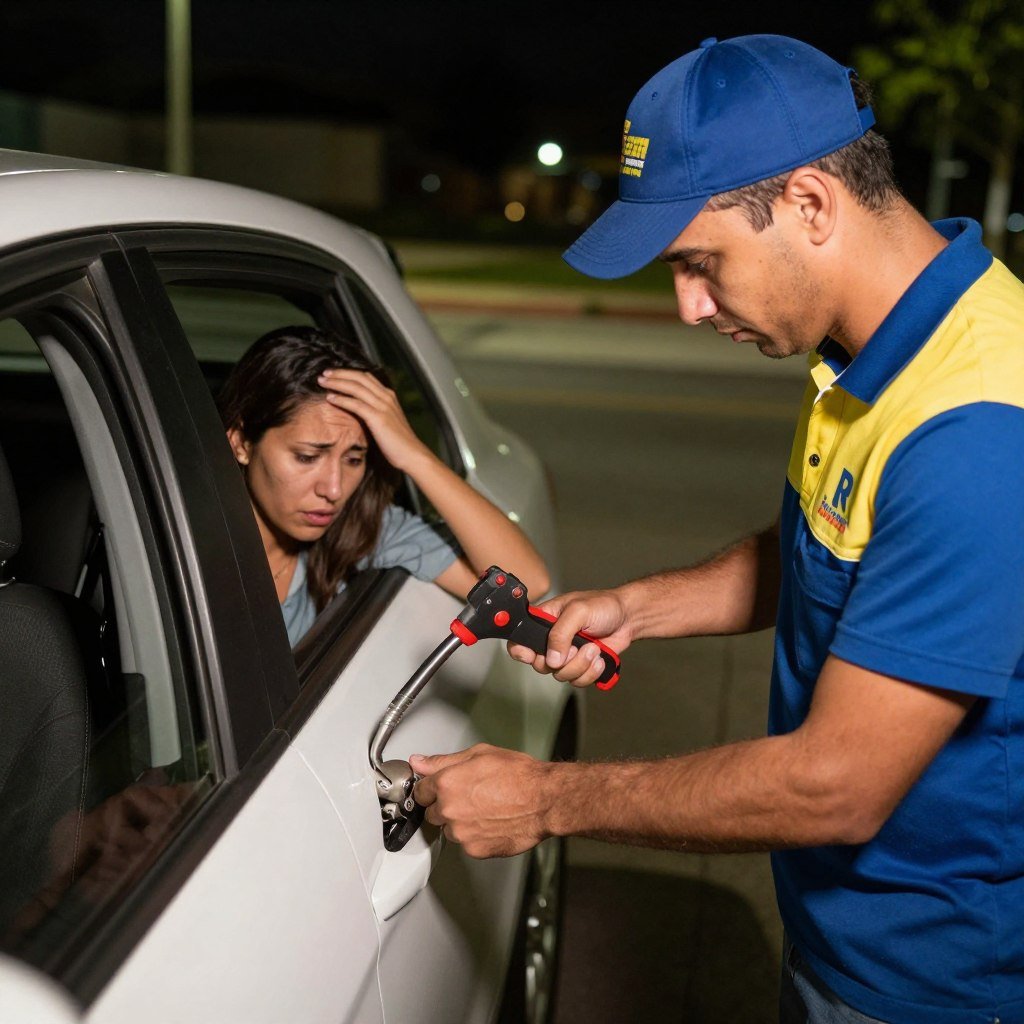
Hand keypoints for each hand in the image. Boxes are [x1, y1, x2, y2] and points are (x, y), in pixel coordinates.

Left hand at [318, 369, 429, 471]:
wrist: (412, 454)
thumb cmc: (398, 442)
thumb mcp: (387, 421)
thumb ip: (376, 412)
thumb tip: (360, 410)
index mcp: (388, 396)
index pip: (366, 377)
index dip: (348, 373)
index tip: (333, 374)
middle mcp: (386, 397)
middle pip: (359, 377)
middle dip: (339, 373)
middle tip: (324, 374)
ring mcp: (383, 406)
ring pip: (356, 387)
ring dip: (337, 383)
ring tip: (322, 382)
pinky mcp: (378, 418)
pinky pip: (356, 404)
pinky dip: (341, 399)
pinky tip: (330, 398)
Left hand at [411, 744, 551, 858]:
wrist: (543, 800)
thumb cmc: (518, 775)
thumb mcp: (479, 755)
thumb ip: (443, 761)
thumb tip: (420, 761)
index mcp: (447, 783)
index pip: (419, 791)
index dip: (430, 789)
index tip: (437, 789)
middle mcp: (449, 809)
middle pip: (431, 812)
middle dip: (444, 805)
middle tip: (468, 797)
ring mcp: (461, 832)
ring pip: (449, 829)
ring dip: (459, 822)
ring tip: (484, 809)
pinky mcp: (474, 849)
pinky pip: (465, 843)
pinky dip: (474, 835)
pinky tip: (490, 822)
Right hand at [508, 588, 631, 685]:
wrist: (628, 618)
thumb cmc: (604, 605)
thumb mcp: (578, 611)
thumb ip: (560, 633)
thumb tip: (552, 658)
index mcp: (544, 621)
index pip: (519, 640)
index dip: (522, 651)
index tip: (535, 655)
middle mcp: (552, 640)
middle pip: (540, 664)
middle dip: (563, 660)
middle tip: (577, 647)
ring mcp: (566, 655)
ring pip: (560, 675)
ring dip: (581, 665)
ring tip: (594, 649)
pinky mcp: (580, 666)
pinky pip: (577, 680)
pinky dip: (590, 673)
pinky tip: (599, 658)